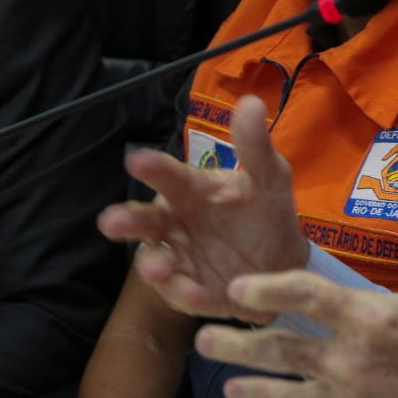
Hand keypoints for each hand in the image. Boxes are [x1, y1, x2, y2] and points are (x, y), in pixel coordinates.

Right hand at [97, 95, 308, 320]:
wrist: (287, 261)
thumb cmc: (266, 213)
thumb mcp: (269, 177)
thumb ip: (254, 146)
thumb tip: (251, 102)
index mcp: (191, 190)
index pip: (167, 175)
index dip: (151, 168)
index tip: (135, 161)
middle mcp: (176, 224)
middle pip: (144, 221)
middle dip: (126, 221)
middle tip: (110, 222)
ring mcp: (181, 259)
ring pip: (155, 261)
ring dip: (153, 265)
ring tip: (158, 269)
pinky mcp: (194, 292)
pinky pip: (184, 295)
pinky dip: (186, 295)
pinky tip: (194, 293)